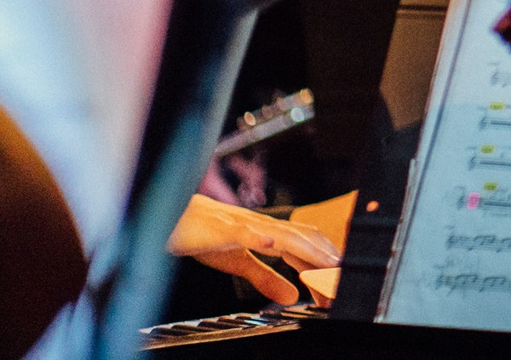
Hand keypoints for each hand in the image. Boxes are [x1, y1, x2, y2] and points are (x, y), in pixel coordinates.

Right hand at [168, 192, 341, 305]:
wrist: (172, 215)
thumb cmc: (206, 236)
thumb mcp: (239, 262)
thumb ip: (265, 278)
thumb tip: (291, 296)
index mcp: (268, 233)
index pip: (304, 248)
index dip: (323, 265)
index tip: (337, 285)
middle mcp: (262, 225)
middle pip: (302, 239)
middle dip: (323, 260)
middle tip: (338, 282)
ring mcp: (244, 224)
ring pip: (281, 233)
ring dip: (305, 249)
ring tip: (325, 263)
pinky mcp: (221, 228)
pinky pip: (241, 231)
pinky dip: (257, 236)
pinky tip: (270, 242)